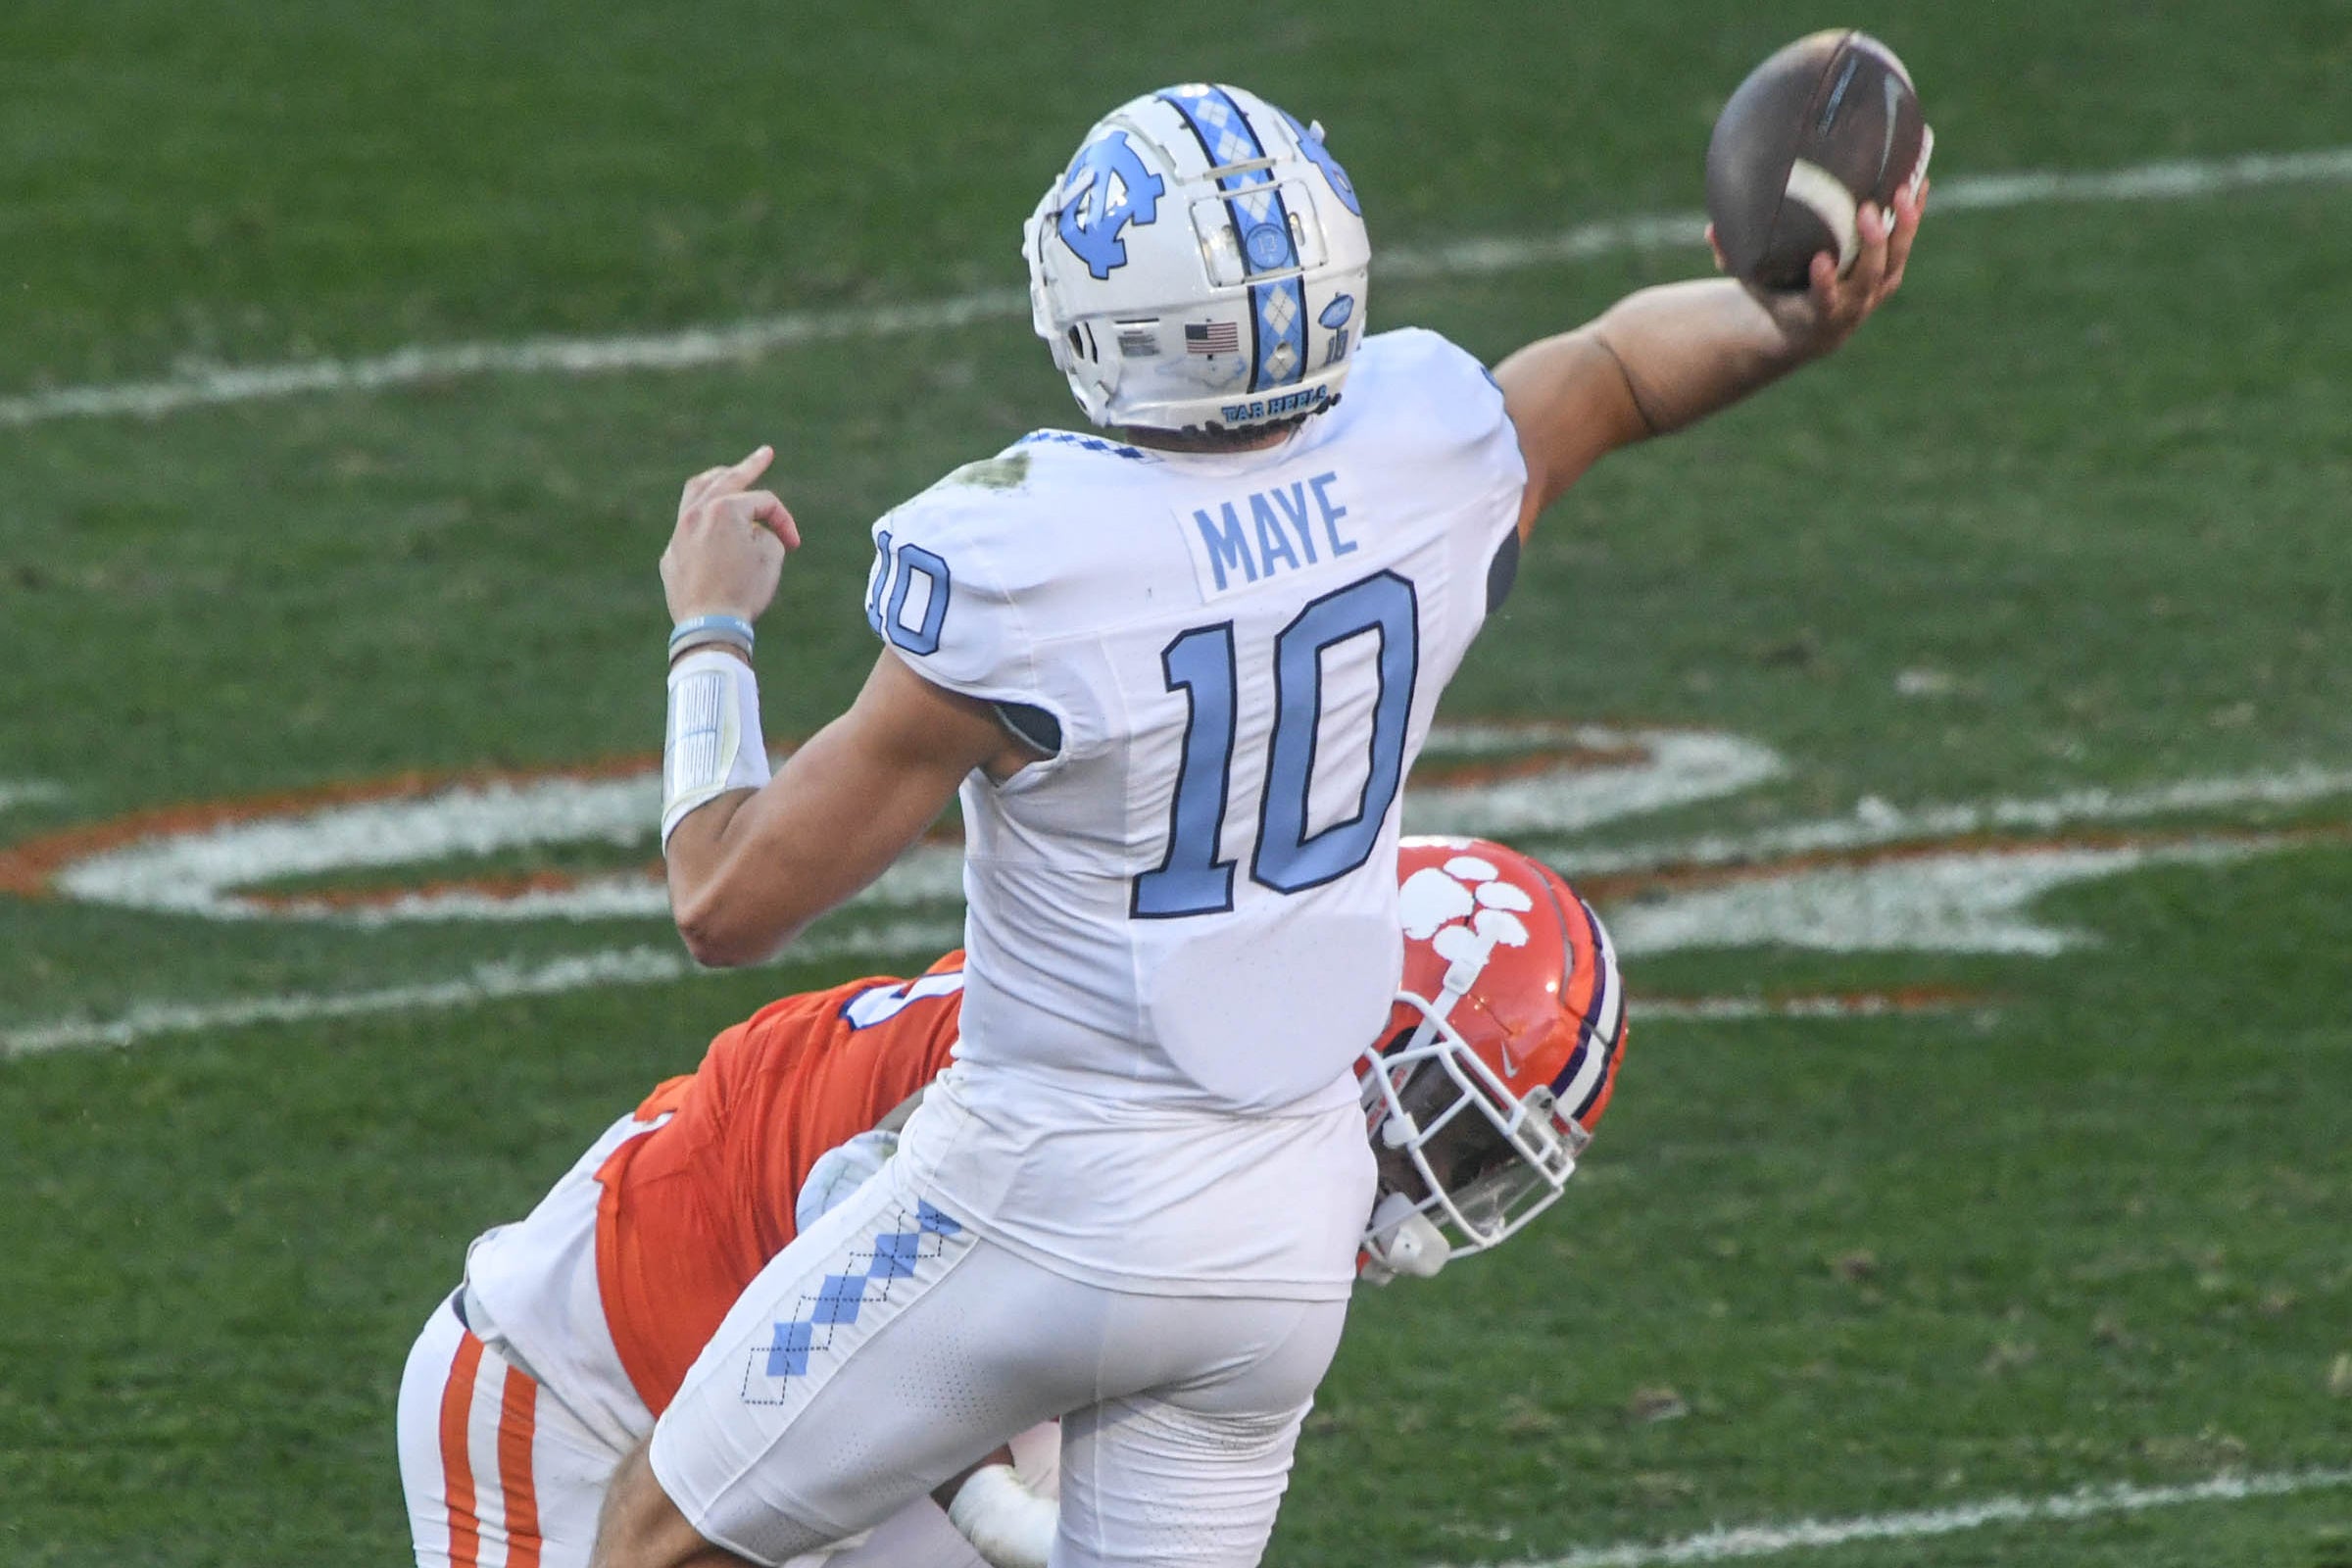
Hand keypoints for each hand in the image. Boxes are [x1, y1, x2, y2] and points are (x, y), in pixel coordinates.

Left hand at [661, 446, 801, 624]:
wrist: (710, 625)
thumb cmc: (744, 591)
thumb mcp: (771, 558)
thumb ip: (767, 533)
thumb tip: (753, 531)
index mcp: (725, 508)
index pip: (763, 501)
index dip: (784, 520)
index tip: (794, 544)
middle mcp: (697, 512)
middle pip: (727, 480)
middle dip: (750, 466)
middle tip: (765, 453)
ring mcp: (680, 531)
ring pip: (697, 493)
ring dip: (716, 480)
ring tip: (725, 473)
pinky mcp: (671, 553)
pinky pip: (687, 524)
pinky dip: (703, 515)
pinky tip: (710, 517)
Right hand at [1706, 177, 1926, 359]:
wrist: (1812, 332)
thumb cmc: (1779, 300)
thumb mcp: (1754, 288)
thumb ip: (1734, 260)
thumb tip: (1711, 229)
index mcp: (1818, 312)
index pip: (1823, 300)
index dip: (1824, 283)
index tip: (1820, 261)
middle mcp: (1852, 304)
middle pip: (1868, 275)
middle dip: (1870, 245)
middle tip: (1866, 210)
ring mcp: (1875, 291)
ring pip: (1894, 260)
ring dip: (1902, 226)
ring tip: (1903, 189)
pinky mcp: (1889, 274)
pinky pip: (1905, 243)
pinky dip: (1912, 215)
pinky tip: (1918, 181)